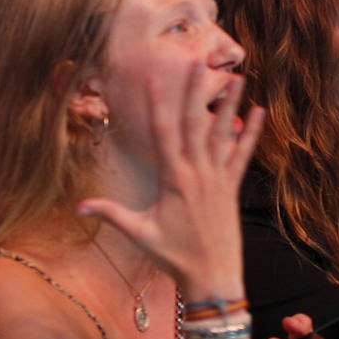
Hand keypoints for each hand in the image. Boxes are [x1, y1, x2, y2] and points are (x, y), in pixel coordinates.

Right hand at [78, 65, 264, 289]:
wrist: (213, 276)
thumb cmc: (174, 256)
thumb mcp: (140, 233)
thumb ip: (112, 214)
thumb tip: (79, 206)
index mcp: (173, 178)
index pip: (163, 132)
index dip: (158, 102)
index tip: (153, 77)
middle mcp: (198, 172)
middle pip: (195, 123)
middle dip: (196, 91)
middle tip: (200, 62)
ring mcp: (218, 178)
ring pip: (223, 134)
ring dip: (231, 105)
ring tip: (239, 78)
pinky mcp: (232, 187)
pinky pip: (243, 155)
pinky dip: (250, 134)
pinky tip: (259, 113)